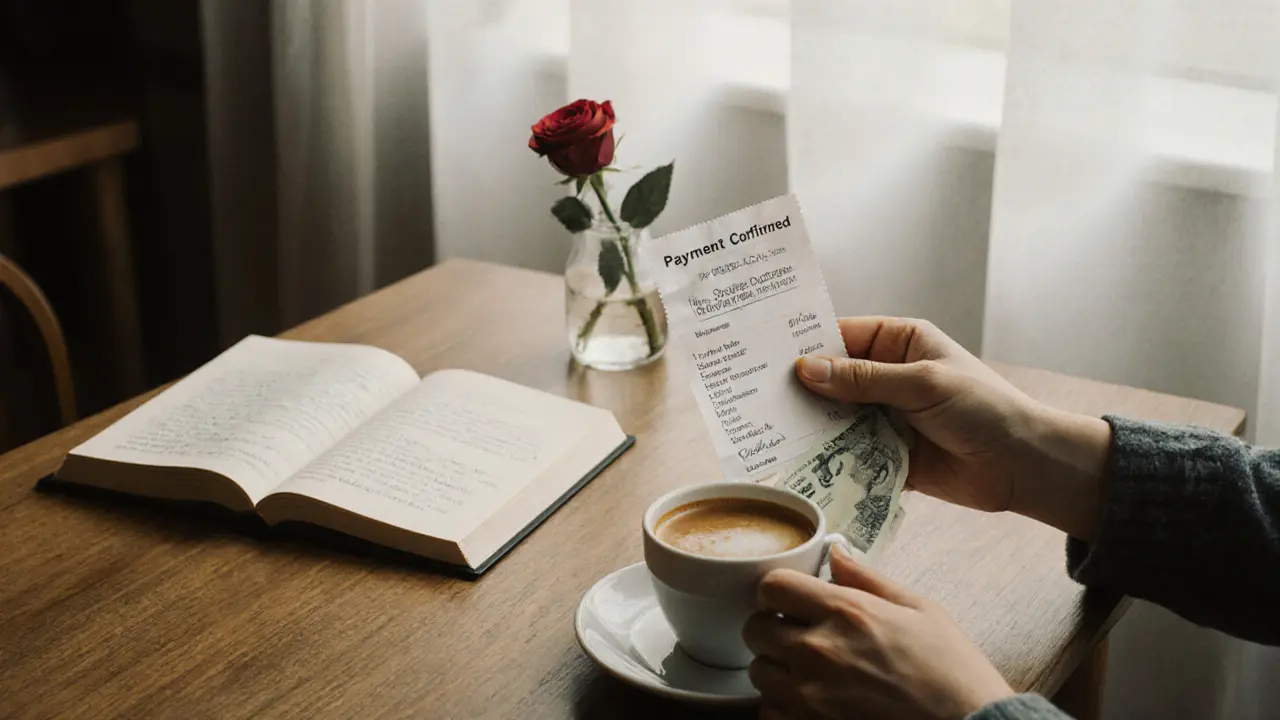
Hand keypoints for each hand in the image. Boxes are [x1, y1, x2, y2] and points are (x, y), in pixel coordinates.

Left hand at [743, 547, 1013, 719]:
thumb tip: (834, 552)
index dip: (777, 591)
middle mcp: (820, 651)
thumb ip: (867, 578)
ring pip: (759, 673)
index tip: (789, 600)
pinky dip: (782, 708)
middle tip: (796, 635)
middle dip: (772, 628)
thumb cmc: (950, 668)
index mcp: (845, 612)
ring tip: (806, 671)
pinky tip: (811, 701)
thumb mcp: (918, 607)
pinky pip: (769, 713)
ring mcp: (811, 696)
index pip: (772, 586)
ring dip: (776, 669)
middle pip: (754, 630)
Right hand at [794, 317, 1110, 539]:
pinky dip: (824, 456)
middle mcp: (886, 375)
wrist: (1022, 466)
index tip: (763, 351)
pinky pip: (846, 452)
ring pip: (833, 415)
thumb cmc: (983, 409)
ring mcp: (883, 415)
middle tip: (751, 393)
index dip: (803, 342)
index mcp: (899, 342)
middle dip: (798, 386)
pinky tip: (793, 460)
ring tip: (763, 427)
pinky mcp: (883, 453)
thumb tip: (806, 369)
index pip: (840, 335)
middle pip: (830, 377)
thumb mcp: (922, 384)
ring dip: (806, 424)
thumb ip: (863, 378)